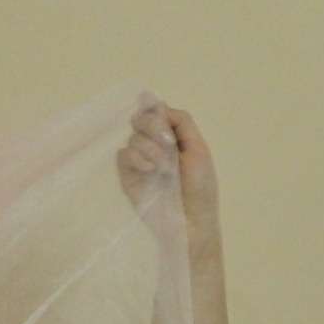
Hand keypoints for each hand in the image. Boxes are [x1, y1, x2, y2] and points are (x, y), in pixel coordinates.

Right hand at [116, 95, 219, 245]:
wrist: (191, 221)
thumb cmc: (200, 188)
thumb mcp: (199, 149)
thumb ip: (182, 122)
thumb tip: (157, 103)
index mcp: (172, 137)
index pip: (155, 111)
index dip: (151, 106)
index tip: (154, 107)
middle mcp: (154, 145)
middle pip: (141, 118)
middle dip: (153, 126)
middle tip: (167, 143)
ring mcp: (140, 161)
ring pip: (133, 137)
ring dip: (150, 148)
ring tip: (165, 169)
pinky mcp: (127, 176)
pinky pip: (123, 154)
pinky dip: (136, 158)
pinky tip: (149, 170)